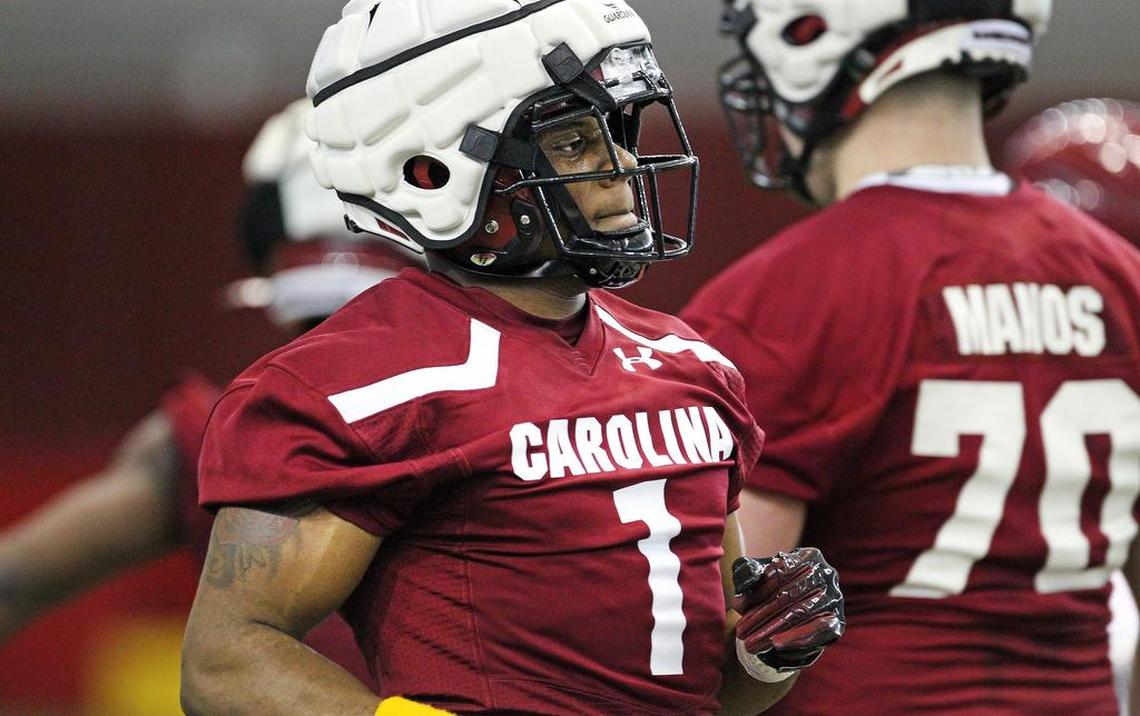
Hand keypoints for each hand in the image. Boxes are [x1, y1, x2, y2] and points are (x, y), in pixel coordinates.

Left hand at [731, 547, 844, 681]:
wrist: (793, 610)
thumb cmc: (770, 587)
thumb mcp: (755, 576)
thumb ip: (746, 572)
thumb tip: (745, 583)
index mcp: (808, 556)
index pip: (782, 572)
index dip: (758, 589)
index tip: (737, 606)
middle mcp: (826, 574)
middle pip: (790, 595)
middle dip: (762, 615)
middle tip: (740, 632)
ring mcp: (834, 598)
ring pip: (802, 614)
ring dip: (774, 630)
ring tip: (751, 644)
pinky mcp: (838, 621)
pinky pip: (818, 630)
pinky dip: (796, 637)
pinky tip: (775, 644)